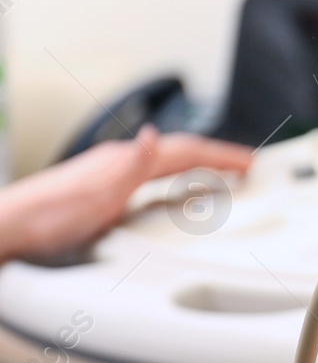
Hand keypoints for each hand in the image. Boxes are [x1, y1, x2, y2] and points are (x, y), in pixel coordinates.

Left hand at [0, 124, 252, 260]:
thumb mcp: (98, 193)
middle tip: (245, 165)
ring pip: (166, 165)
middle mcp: (119, 163)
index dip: (221, 155)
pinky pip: (152, 179)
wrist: (12, 226)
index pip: (184, 151)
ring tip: (220, 174)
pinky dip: (175, 180)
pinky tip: (172, 191)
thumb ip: (131, 165)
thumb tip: (154, 136)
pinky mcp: (104, 191)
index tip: (249, 161)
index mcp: (125, 160)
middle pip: (179, 153)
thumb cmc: (49, 216)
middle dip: (216, 157)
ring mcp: (111, 175)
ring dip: (198, 167)